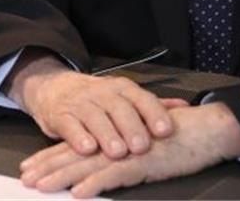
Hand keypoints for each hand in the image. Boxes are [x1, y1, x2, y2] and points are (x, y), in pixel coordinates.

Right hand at [9, 53, 179, 159]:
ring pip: (95, 117)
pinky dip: (78, 136)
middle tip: (141, 146)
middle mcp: (102, 93)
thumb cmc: (96, 99)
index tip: (166, 130)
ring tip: (117, 152)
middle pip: (119, 108)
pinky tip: (87, 148)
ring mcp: (80, 103)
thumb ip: (152, 105)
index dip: (154, 114)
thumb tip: (185, 107)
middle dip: (131, 127)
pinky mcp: (60, 115)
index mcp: (122, 89)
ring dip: (107, 134)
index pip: (141, 98)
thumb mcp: (125, 98)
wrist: (55, 88)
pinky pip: (69, 125)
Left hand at [19, 102, 239, 197]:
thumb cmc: (177, 138)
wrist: (207, 129)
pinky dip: (96, 183)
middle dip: (45, 168)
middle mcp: (115, 143)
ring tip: (40, 186)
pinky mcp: (144, 163)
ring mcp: (128, 152)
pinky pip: (115, 175)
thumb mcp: (142, 144)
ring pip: (86, 165)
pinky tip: (79, 193)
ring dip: (61, 176)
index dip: (48, 157)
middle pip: (73, 156)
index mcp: (113, 137)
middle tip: (23, 178)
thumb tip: (102, 166)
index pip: (74, 147)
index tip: (27, 167)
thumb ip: (122, 150)